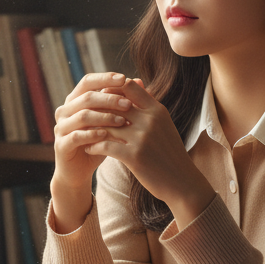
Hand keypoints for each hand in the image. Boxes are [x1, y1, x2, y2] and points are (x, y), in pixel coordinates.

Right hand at [51, 72, 134, 231]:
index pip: (87, 81)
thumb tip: (140, 81)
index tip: (124, 78)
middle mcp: (64, 110)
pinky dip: (92, 134)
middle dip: (109, 99)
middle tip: (128, 104)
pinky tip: (107, 135)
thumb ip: (121, 101)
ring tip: (123, 121)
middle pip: (86, 97)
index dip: (105, 78)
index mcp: (74, 100)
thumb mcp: (111, 120)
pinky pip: (76, 136)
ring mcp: (60, 127)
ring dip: (104, 117)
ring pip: (82, 116)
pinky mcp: (60, 145)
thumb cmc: (97, 141)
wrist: (79, 171)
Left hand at [83, 77, 214, 230]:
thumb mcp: (163, 124)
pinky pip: (106, 145)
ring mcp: (142, 138)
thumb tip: (133, 82)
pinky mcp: (135, 156)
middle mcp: (150, 120)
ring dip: (92, 128)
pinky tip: (88, 148)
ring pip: (107, 125)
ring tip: (82, 132)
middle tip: (82, 114)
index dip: (111, 88)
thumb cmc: (169, 152)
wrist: (182, 181)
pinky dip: (94, 146)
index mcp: (157, 110)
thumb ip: (147, 104)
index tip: (99, 97)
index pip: (129, 86)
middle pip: (114, 104)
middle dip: (97, 108)